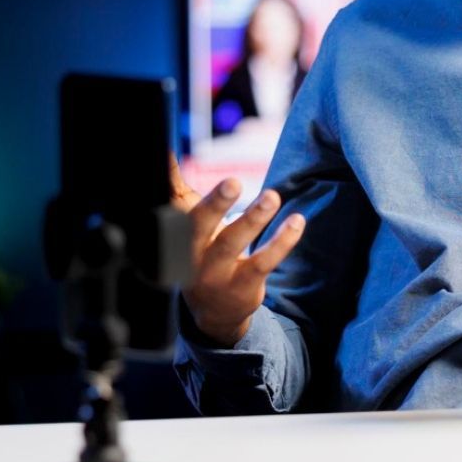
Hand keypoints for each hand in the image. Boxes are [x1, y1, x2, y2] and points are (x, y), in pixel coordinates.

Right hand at [169, 153, 305, 345]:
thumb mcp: (184, 223)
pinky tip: (297, 220)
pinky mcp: (244, 285)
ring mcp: (216, 274)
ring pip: (233, 244)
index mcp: (173, 238)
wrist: (213, 312)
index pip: (169, 213)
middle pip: (197, 228)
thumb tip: (164, 149)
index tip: (170, 160)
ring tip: (272, 196)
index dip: (168, 190)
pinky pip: (264, 261)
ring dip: (253, 219)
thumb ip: (175, 187)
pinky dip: (282, 241)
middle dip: (214, 205)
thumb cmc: (199, 251)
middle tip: (232, 181)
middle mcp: (190, 256)